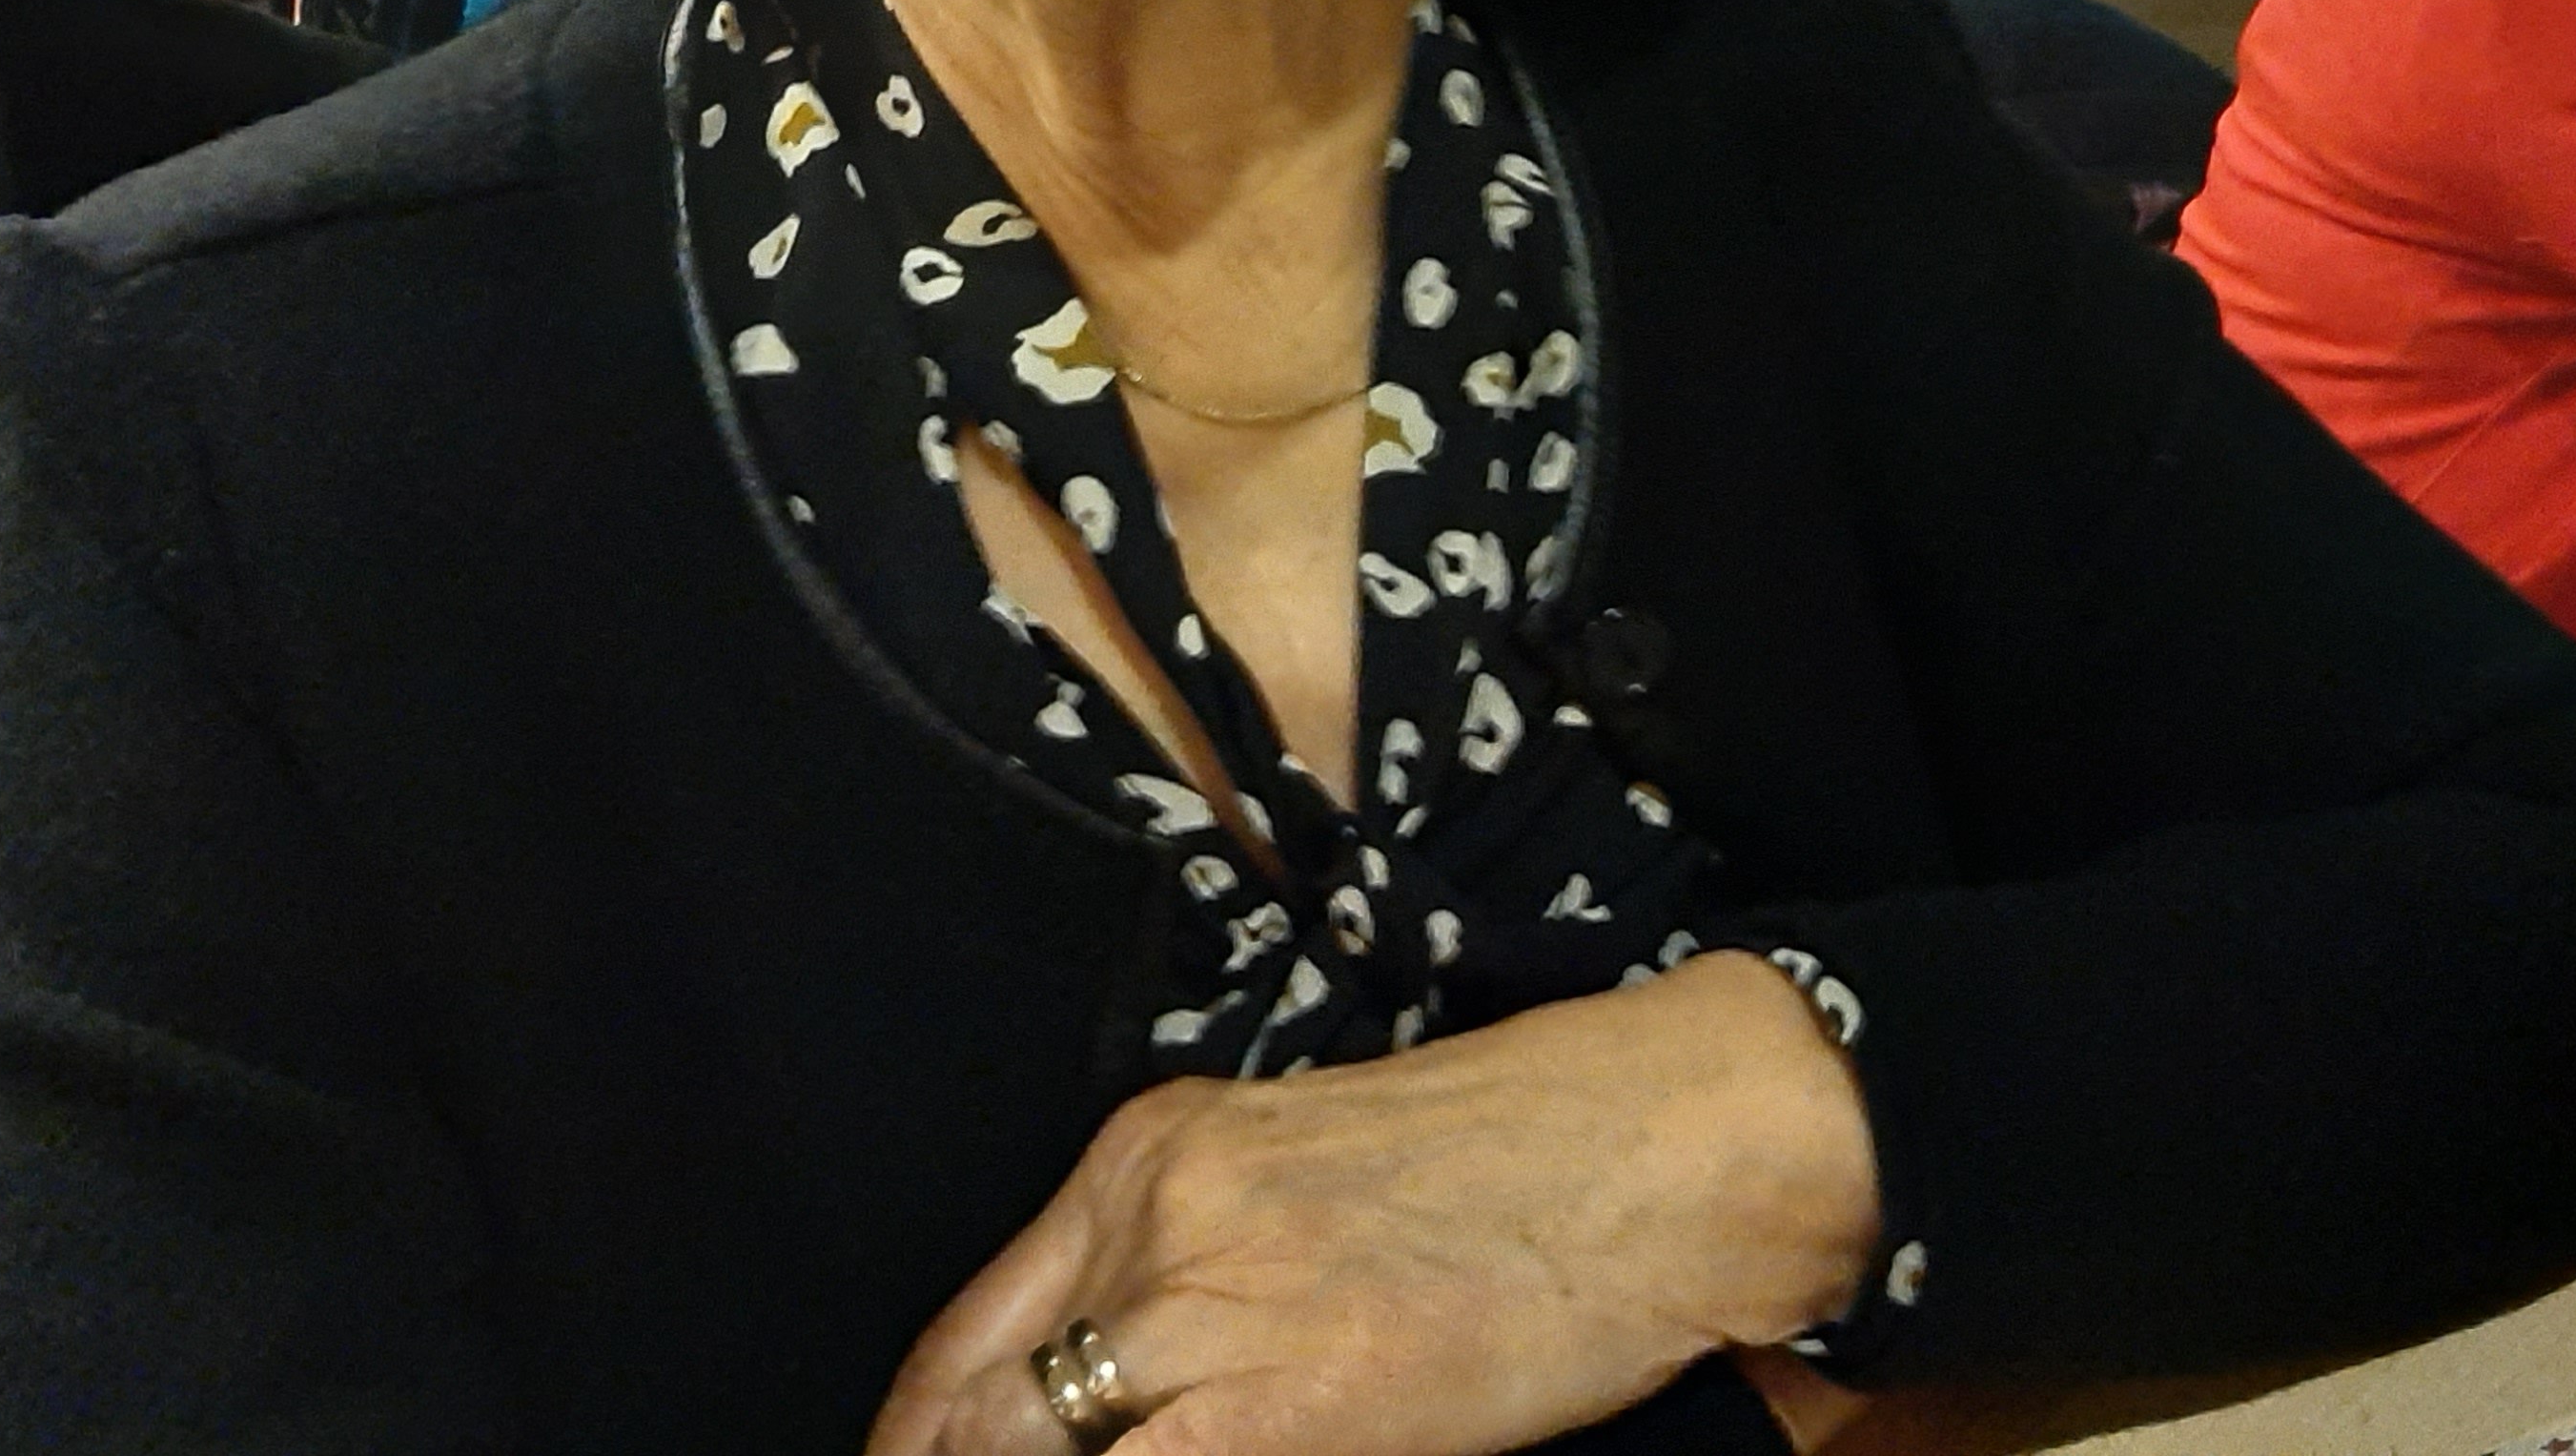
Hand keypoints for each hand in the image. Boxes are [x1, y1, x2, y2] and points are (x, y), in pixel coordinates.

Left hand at [866, 953, 1878, 1455]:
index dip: (922, 1444)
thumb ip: (1195, 1269)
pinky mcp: (1280, 1404)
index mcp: (1148, 1153)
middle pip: (980, 1417)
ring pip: (1049, 1451)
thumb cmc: (1517, 1170)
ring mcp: (1208, 1311)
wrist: (1653, 1150)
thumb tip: (1117, 1399)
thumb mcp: (1305, 1177)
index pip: (966, 1343)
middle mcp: (1152, 1220)